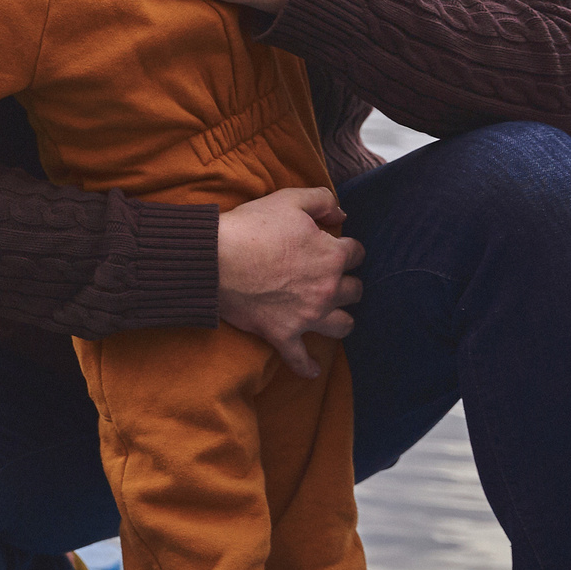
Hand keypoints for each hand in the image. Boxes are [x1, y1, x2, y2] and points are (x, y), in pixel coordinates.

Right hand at [216, 187, 364, 378]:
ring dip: (340, 320)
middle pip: (355, 290)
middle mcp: (326, 288)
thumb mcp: (288, 199)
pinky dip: (306, 366)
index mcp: (331, 255)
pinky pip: (300, 358)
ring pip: (343, 326)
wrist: (214, 259)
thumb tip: (342, 214)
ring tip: (332, 315)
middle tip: (330, 279)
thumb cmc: (250, 227)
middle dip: (346, 283)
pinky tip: (312, 369)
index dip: (345, 248)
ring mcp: (306, 315)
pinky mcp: (282, 334)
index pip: (356, 253)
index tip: (333, 247)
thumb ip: (322, 200)